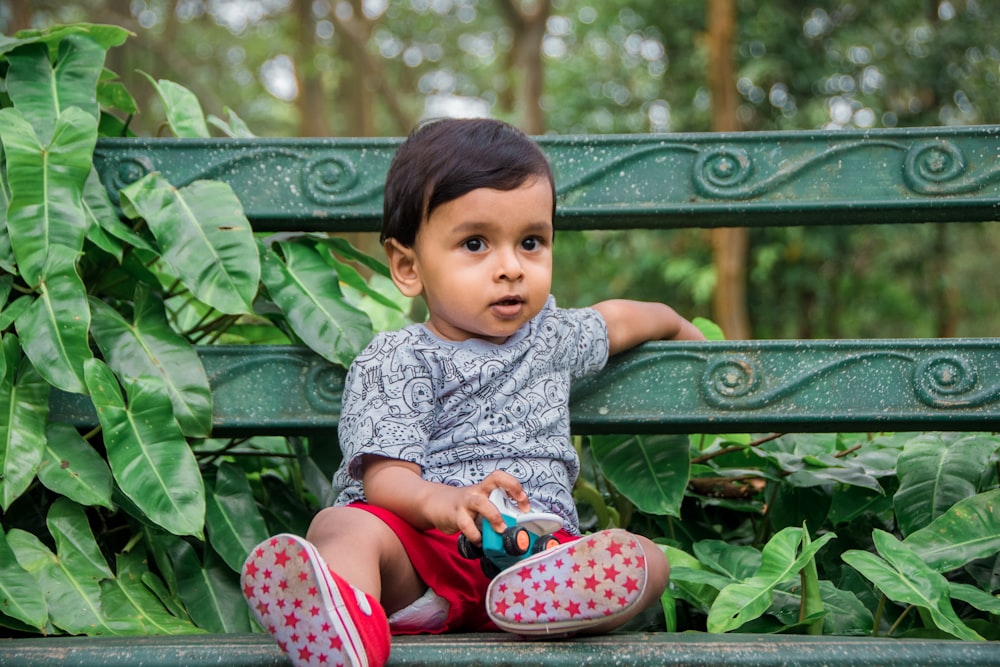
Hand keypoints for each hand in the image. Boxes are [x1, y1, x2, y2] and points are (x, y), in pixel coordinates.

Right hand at [361, 457, 528, 543]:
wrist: (433, 504)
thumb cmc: (462, 507)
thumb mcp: (480, 506)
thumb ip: (495, 514)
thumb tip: (515, 529)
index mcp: (484, 488)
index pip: (501, 477)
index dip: (515, 486)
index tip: (525, 504)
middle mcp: (476, 491)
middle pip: (494, 481)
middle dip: (511, 492)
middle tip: (521, 511)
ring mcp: (465, 502)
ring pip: (481, 503)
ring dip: (494, 516)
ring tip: (500, 529)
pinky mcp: (454, 514)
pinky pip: (466, 525)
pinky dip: (475, 536)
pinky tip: (479, 542)